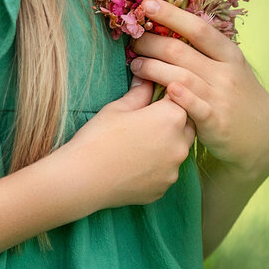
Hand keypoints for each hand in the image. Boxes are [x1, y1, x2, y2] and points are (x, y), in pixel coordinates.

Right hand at [62, 73, 197, 211]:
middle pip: (185, 125)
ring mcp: (173, 169)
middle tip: (145, 122)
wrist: (83, 179)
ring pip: (177, 151)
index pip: (180, 99)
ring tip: (138, 145)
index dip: (165, 96)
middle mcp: (180, 144)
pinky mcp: (164, 188)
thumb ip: (140, 93)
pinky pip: (166, 171)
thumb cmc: (98, 138)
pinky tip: (135, 164)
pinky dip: (156, 167)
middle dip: (171, 121)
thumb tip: (147, 80)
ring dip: (166, 145)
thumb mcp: (118, 108)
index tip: (151, 99)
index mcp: (171, 117)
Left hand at [127, 0, 268, 181]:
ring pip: (180, 76)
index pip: (198, 28)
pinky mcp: (215, 122)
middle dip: (151, 43)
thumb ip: (205, 50)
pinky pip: (194, 106)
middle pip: (181, 51)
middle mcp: (225, 72)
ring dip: (152, 68)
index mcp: (229, 54)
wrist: (261, 136)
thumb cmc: (237, 95)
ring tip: (135, 65)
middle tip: (133, 41)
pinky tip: (164, 89)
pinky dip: (179, 96)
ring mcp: (220, 97)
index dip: (171, 14)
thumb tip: (169, 26)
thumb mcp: (230, 67)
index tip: (147, 4)